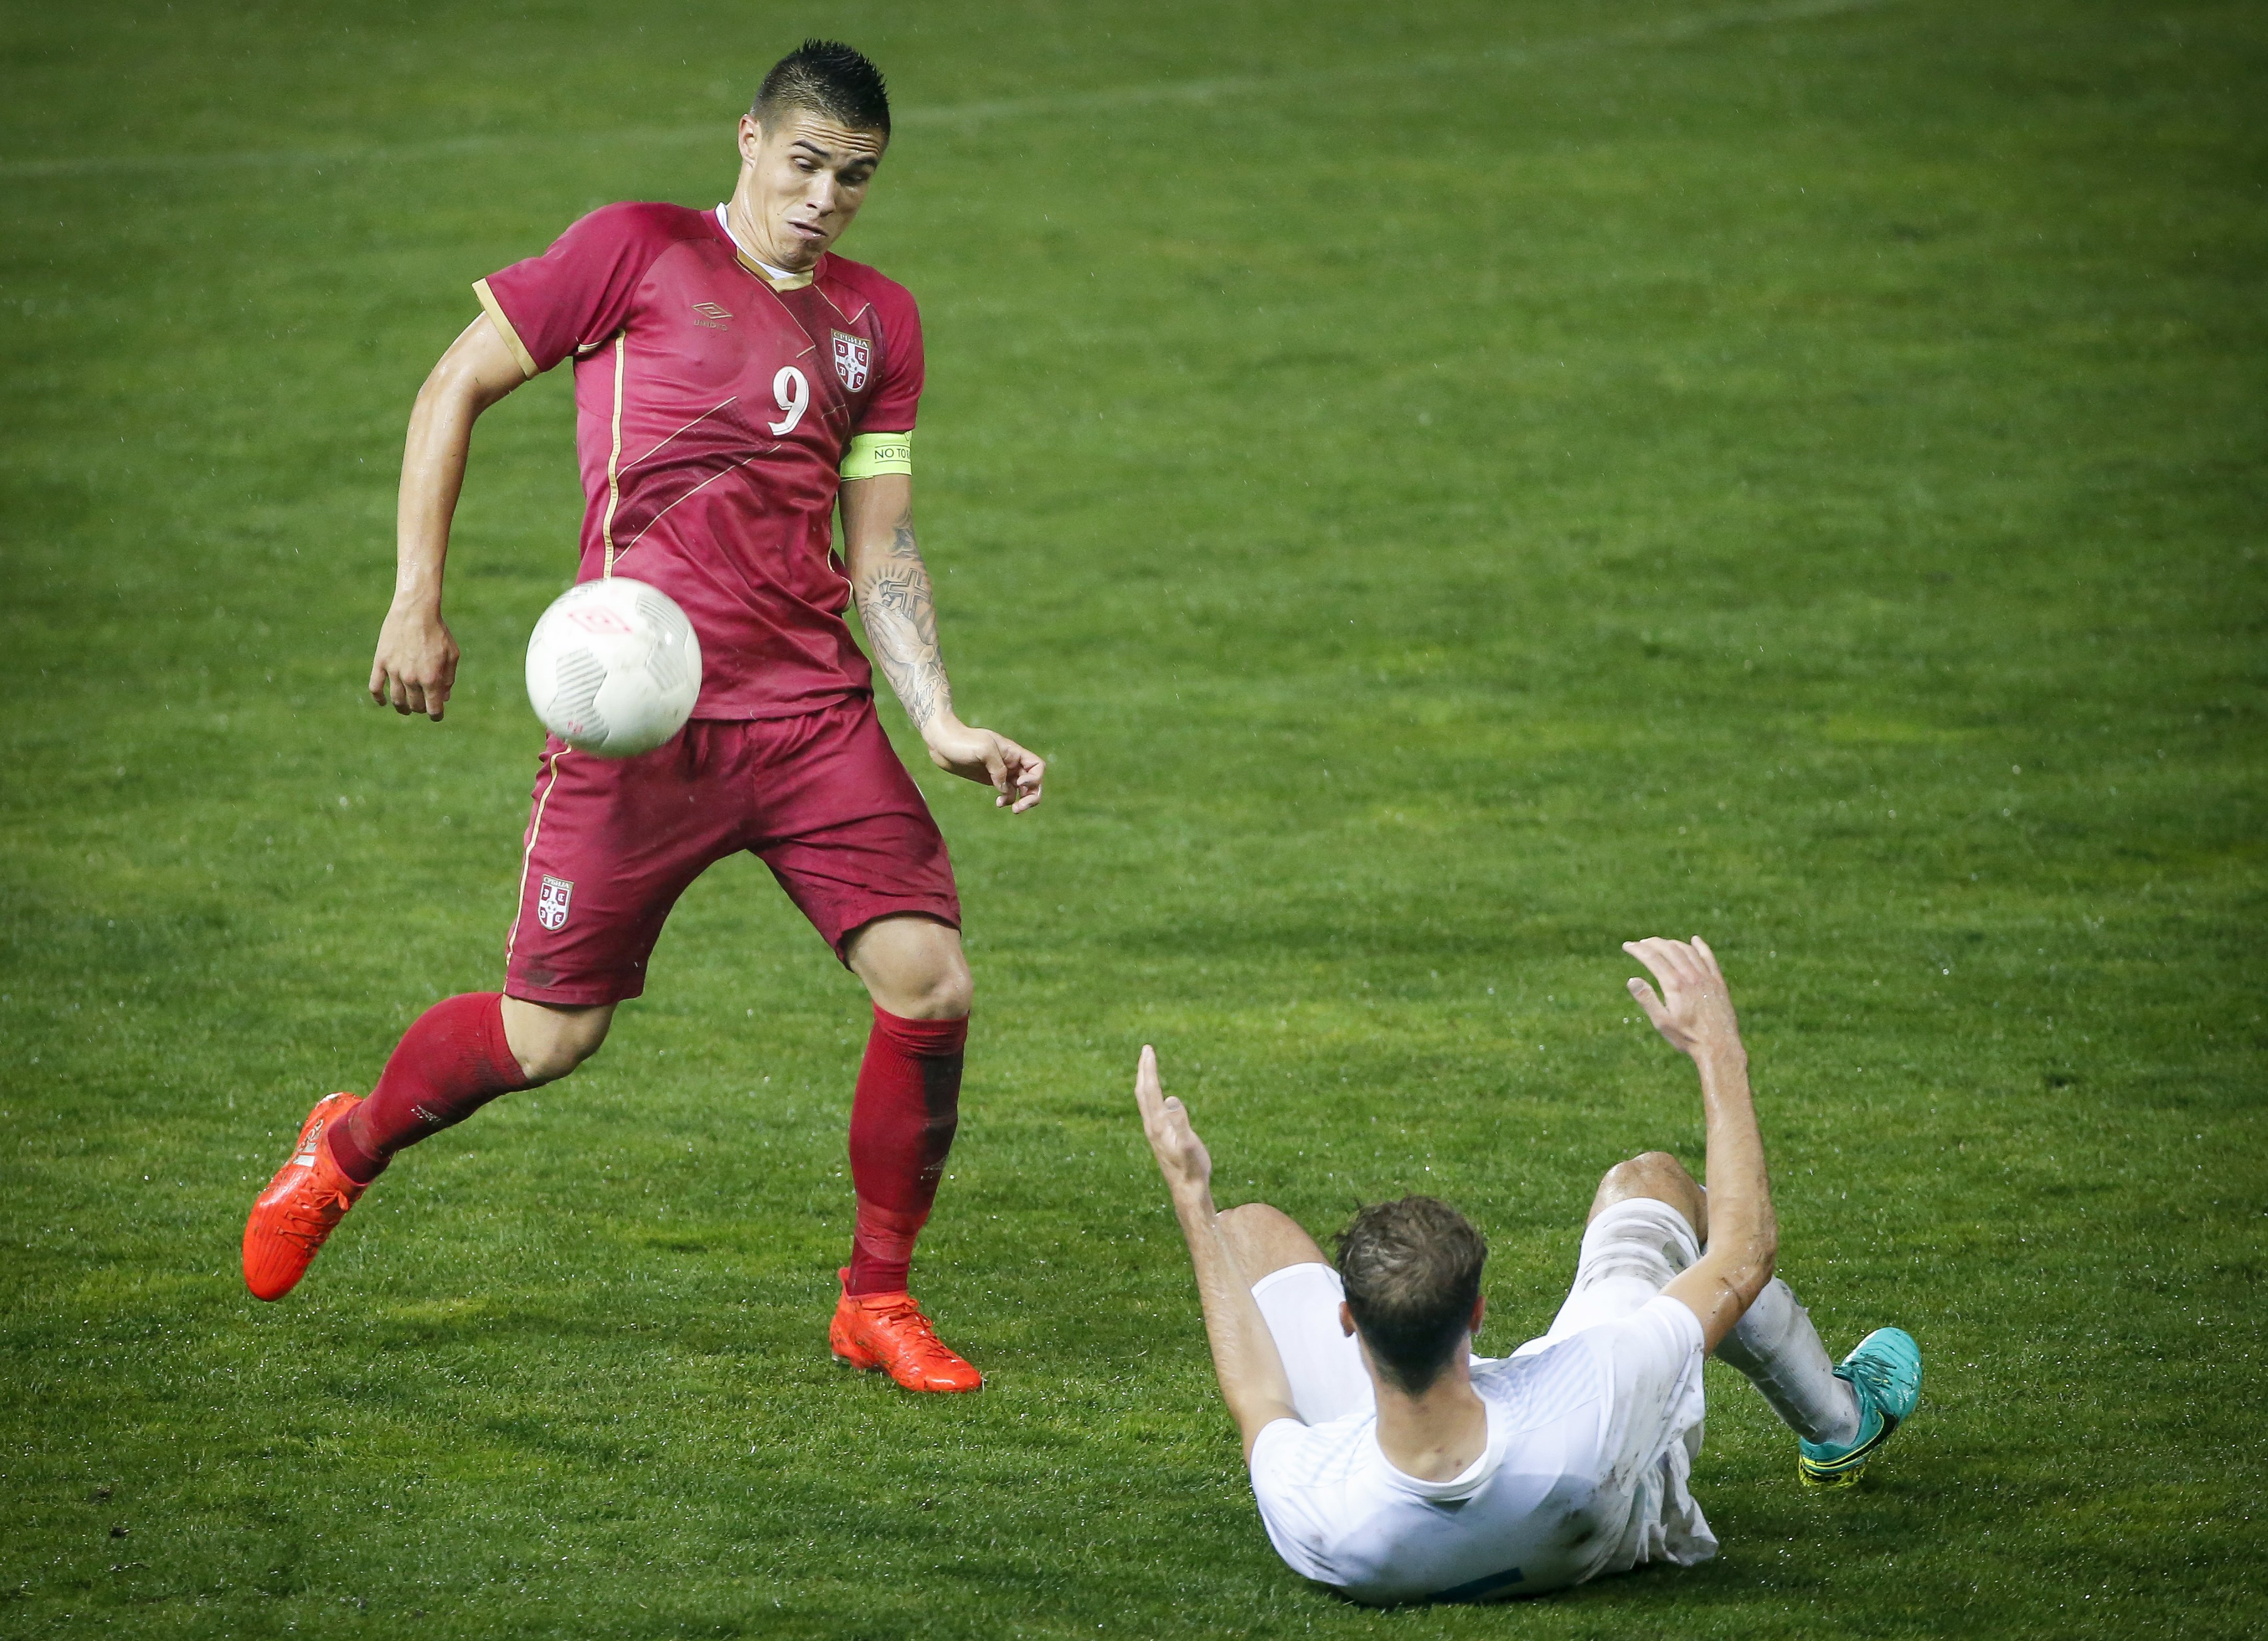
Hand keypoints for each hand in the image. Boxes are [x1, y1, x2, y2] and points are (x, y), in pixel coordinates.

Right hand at [369, 602, 459, 719]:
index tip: (436, 714)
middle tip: (422, 704)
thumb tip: (444, 698)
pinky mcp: (381, 662)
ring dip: (402, 707)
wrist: (415, 611)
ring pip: (396, 700)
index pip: (433, 709)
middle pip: (415, 705)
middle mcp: (412, 679)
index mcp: (431, 679)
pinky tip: (383, 702)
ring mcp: (394, 671)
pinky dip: (378, 698)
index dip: (436, 715)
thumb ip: (448, 679)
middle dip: (420, 708)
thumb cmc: (438, 632)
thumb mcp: (452, 655)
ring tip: (405, 707)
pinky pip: (375, 687)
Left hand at [923, 717, 1045, 812]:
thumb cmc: (963, 741)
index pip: (1037, 766)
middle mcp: (1011, 762)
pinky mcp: (990, 779)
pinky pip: (1007, 792)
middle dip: (1032, 796)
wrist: (942, 743)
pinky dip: (1007, 800)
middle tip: (1020, 807)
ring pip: (1021, 790)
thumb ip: (998, 769)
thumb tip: (1005, 789)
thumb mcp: (984, 751)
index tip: (1019, 783)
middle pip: (1033, 781)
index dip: (1034, 778)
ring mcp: (1001, 771)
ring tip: (1013, 809)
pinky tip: (998, 803)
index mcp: (1013, 752)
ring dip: (1021, 801)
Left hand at [1134, 1045, 1212, 1198]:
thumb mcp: (1189, 1145)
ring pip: (1145, 1101)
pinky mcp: (1160, 1137)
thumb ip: (1181, 1123)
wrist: (1187, 1191)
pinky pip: (1152, 1109)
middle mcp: (1152, 1126)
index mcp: (1158, 1125)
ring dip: (1146, 1081)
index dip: (1149, 1069)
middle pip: (1143, 1092)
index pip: (1150, 1090)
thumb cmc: (1191, 1169)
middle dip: (1144, 1069)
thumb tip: (1171, 1099)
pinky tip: (1158, 1097)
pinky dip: (1151, 1095)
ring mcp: (1155, 1132)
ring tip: (1148, 1067)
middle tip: (1146, 1050)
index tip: (1148, 1050)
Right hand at [1623, 936, 1743, 1061]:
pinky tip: (1694, 940)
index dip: (1638, 949)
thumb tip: (1632, 980)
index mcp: (1675, 985)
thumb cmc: (1688, 1038)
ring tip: (1660, 944)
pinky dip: (1700, 946)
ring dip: (1671, 943)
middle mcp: (1691, 976)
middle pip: (1669, 949)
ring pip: (1687, 951)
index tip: (1627, 946)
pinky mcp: (1717, 982)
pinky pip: (1708, 958)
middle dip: (1652, 943)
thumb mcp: (1662, 1022)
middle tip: (1640, 944)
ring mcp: (1706, 977)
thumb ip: (1647, 999)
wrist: (1719, 1046)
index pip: (1652, 958)